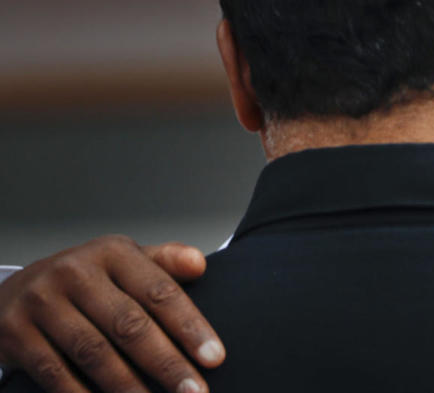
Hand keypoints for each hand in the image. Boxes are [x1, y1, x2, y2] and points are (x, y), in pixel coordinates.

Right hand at [0, 236, 224, 392]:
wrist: (14, 290)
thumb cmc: (86, 280)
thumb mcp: (124, 262)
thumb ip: (165, 262)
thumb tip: (200, 264)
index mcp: (112, 252)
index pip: (159, 292)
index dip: (190, 326)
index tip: (214, 357)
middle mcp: (76, 272)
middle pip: (130, 325)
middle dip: (166, 363)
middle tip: (194, 391)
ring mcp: (43, 302)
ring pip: (94, 352)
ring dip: (129, 386)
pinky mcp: (16, 332)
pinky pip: (56, 373)